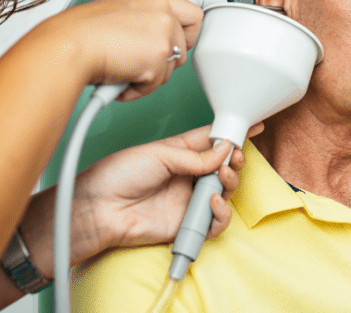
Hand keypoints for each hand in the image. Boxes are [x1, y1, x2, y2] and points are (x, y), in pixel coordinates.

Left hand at [18, 122, 264, 276]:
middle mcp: (186, 176)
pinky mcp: (186, 223)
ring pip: (224, 193)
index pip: (212, 140)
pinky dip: (221, 212)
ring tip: (222, 178)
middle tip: (235, 157)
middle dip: (235, 160)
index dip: (232, 133)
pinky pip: (215, 222)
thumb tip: (224, 150)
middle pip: (223, 168)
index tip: (252, 125)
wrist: (99, 209)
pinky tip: (212, 201)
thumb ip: (195, 156)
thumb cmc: (117, 176)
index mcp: (179, 152)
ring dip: (230, 184)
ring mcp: (187, 200)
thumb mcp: (159, 154)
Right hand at [55, 0, 202, 101]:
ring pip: (172, 67)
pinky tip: (119, 77)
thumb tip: (152, 42)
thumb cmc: (81, 34)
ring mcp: (164, 32)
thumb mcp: (119, 15)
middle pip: (186, 46)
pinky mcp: (159, 56)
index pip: (192, 14)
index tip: (176, 44)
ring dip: (149, 76)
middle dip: (165, 60)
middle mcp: (162, 11)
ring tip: (122, 68)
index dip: (186, 34)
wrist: (68, 45)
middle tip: (140, 62)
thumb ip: (143, 23)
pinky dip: (137, 89)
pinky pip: (156, 85)